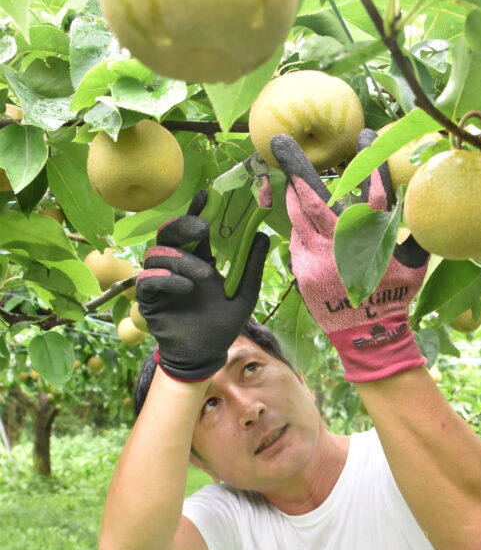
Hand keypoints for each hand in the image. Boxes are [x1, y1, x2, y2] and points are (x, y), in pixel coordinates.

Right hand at [136, 191, 268, 381]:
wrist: (205, 354)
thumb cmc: (222, 324)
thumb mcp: (244, 295)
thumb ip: (252, 267)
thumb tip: (263, 235)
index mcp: (197, 259)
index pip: (192, 229)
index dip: (196, 210)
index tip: (206, 195)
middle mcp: (175, 265)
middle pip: (168, 233)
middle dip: (183, 225)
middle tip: (203, 228)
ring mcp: (159, 280)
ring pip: (157, 254)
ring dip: (181, 259)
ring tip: (204, 274)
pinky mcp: (148, 299)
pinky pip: (148, 280)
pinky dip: (166, 279)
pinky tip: (186, 287)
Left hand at [269, 130, 428, 382]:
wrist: (367, 333)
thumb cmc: (394, 295)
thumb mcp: (414, 262)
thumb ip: (416, 230)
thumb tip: (427, 200)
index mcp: (373, 236)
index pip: (373, 189)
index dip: (371, 160)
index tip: (365, 133)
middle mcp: (341, 243)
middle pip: (314, 196)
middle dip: (296, 166)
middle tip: (281, 142)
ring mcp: (317, 257)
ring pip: (298, 215)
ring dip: (292, 192)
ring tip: (287, 175)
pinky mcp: (302, 270)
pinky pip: (296, 239)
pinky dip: (298, 226)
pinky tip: (298, 217)